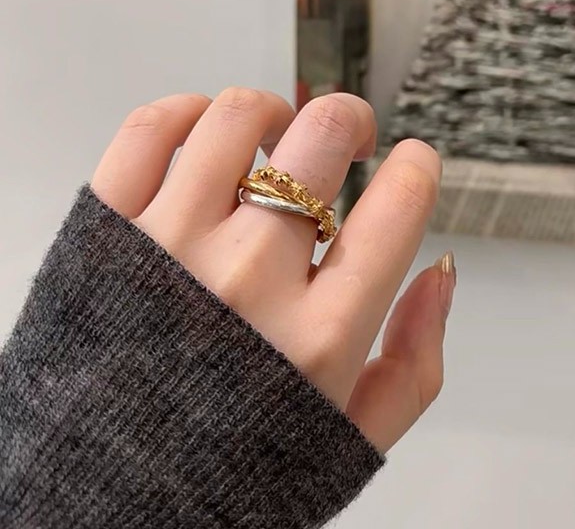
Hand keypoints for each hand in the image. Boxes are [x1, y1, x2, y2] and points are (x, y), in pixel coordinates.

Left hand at [91, 89, 454, 452]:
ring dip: (271, 112)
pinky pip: (151, 130)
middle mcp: (249, 279)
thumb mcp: (351, 437)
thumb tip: (441, 272)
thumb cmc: (232, 467)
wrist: (110, 493)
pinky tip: (205, 131)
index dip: (416, 166)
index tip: (410, 162)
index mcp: (320, 333)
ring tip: (274, 134)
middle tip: (346, 136)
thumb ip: (415, 359)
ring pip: (238, 118)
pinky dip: (187, 111)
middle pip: (321, 139)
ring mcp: (172, 247)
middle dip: (349, 120)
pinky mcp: (107, 231)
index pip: (397, 208)